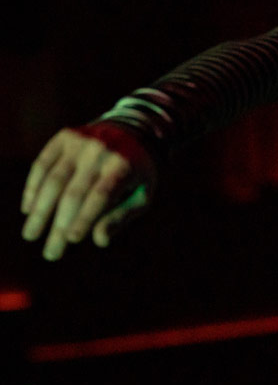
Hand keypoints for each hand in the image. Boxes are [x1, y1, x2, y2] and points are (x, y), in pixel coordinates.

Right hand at [21, 122, 157, 261]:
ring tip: (31, 235)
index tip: (71, 240)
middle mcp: (100, 151)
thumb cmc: (137, 174)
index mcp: (123, 166)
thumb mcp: (141, 195)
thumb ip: (122, 216)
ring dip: (40, 210)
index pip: (100, 195)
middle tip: (50, 253)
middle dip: (59, 226)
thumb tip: (99, 240)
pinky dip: (33, 187)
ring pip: (53, 180)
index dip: (84, 218)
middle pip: (74, 193)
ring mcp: (80, 142)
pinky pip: (42, 164)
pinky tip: (28, 209)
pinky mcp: (64, 137)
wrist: (133, 131)